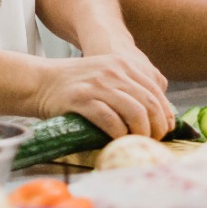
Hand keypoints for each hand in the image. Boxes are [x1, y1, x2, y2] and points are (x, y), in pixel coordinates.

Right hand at [33, 52, 176, 139]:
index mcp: (122, 65)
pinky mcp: (83, 100)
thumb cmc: (74, 86)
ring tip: (138, 142)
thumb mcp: (105, 76)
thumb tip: (154, 114)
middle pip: (149, 103)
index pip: (155, 91)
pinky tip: (117, 140)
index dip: (165, 113)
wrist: (40, 81)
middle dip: (157, 126)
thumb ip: (127, 88)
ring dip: (140, 132)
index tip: (166, 129)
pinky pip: (111, 120)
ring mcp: (98, 85)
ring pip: (134, 112)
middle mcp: (113, 72)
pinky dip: (119, 134)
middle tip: (154, 140)